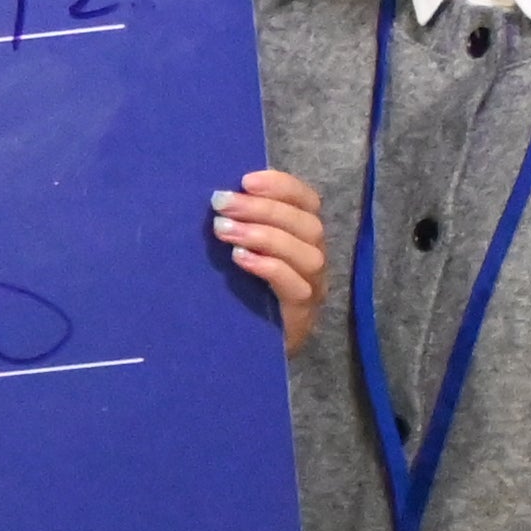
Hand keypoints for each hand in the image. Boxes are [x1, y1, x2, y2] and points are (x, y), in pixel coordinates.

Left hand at [213, 167, 328, 353]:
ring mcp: (312, 289)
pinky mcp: (302, 315)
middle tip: (222, 203)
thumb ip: (237, 224)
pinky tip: (241, 260)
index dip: (282, 186)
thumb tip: (216, 195)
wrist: (240, 351)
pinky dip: (269, 267)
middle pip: (306, 224)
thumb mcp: (236, 251)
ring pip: (306, 253)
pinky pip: (295, 286)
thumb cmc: (234, 292)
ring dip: (264, 236)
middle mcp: (313, 260)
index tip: (246, 179)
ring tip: (224, 231)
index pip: (307, 202)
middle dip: (263, 209)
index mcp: (301, 237)